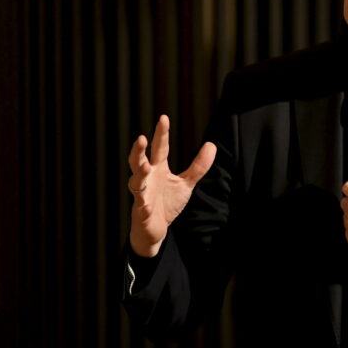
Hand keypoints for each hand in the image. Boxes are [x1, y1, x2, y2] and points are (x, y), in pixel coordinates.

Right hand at [127, 115, 216, 257]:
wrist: (155, 229)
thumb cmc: (167, 203)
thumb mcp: (186, 183)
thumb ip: (197, 166)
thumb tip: (211, 144)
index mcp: (157, 169)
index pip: (160, 148)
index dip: (162, 134)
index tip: (163, 118)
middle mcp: (147, 179)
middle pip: (139, 161)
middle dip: (138, 150)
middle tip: (141, 138)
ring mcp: (142, 195)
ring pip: (136, 182)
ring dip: (139, 174)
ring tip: (144, 166)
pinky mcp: (141, 212)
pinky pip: (141, 208)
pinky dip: (142, 207)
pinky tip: (145, 206)